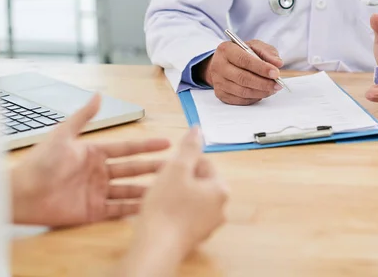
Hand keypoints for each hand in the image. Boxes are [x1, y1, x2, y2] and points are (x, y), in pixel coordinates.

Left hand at [11, 95, 170, 226]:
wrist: (22, 192)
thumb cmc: (39, 161)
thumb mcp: (63, 134)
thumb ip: (83, 116)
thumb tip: (98, 95)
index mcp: (95, 153)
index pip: (127, 149)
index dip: (147, 146)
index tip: (167, 143)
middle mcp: (99, 173)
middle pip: (133, 170)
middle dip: (154, 168)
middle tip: (176, 166)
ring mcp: (97, 192)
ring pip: (129, 190)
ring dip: (147, 188)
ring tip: (167, 188)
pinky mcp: (92, 212)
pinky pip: (117, 210)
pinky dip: (133, 209)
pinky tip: (149, 207)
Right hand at [119, 128, 228, 275]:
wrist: (156, 247)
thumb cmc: (167, 207)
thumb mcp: (176, 168)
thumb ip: (189, 147)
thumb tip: (198, 129)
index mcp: (220, 189)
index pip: (203, 163)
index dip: (182, 162)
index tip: (168, 169)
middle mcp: (219, 208)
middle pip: (198, 181)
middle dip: (179, 178)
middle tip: (161, 183)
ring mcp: (208, 224)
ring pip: (190, 198)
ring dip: (175, 194)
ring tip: (158, 198)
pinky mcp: (193, 236)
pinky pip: (184, 215)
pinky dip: (173, 211)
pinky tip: (160, 213)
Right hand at [198, 39, 283, 105]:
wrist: (223, 62)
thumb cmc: (241, 53)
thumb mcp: (254, 46)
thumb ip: (267, 52)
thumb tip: (278, 63)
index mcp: (226, 50)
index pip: (244, 60)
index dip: (261, 68)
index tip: (276, 73)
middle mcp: (219, 66)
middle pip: (243, 78)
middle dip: (263, 83)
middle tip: (277, 85)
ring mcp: (218, 82)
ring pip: (242, 91)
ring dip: (261, 92)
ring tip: (272, 89)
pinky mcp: (220, 94)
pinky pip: (240, 100)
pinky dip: (254, 98)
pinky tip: (262, 93)